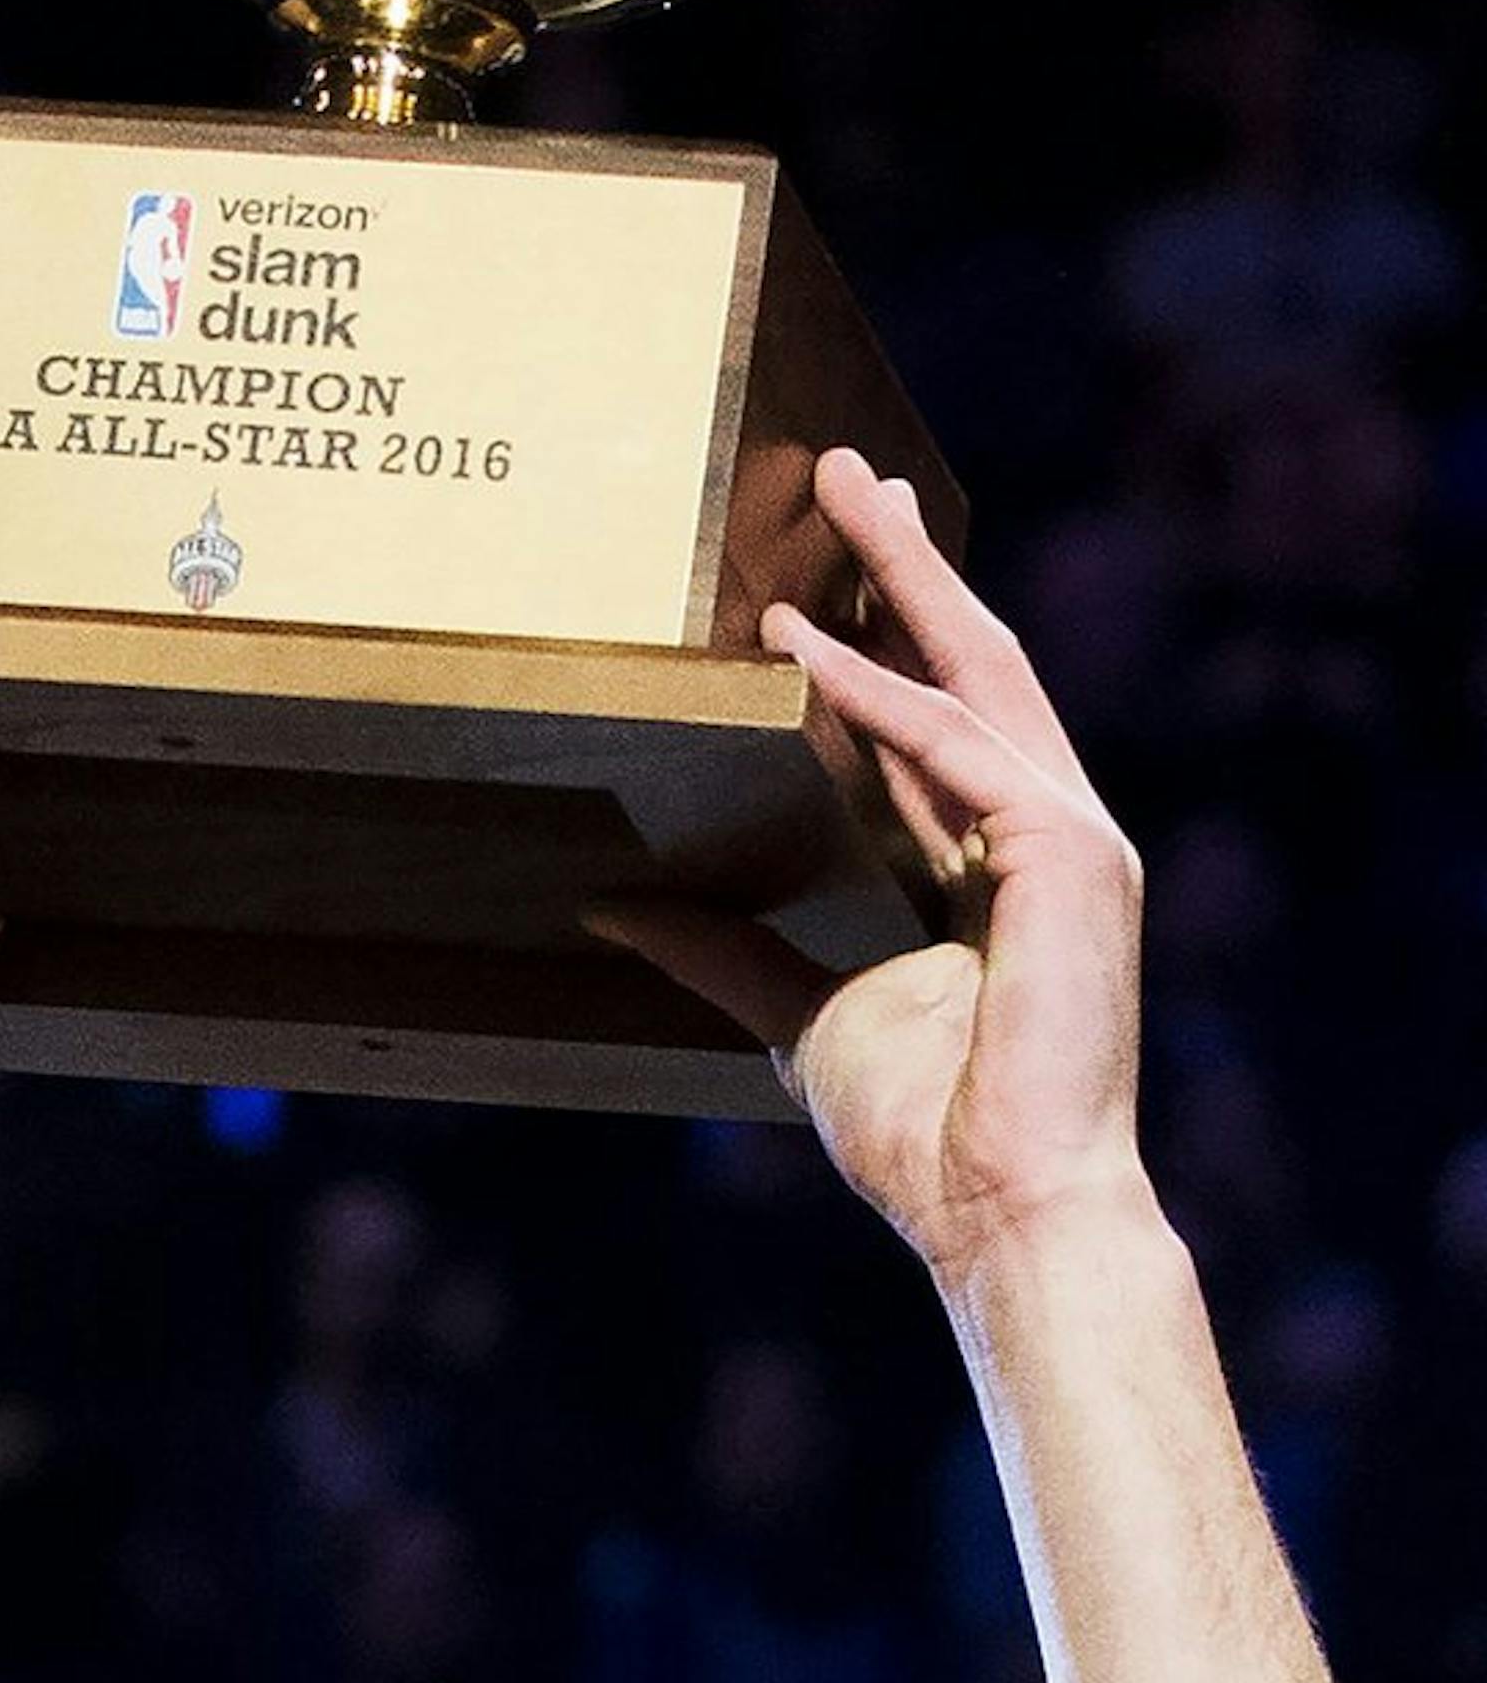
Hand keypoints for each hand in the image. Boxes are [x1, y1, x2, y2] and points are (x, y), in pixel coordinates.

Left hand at [584, 449, 1146, 1288]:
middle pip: (968, 667)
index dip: (876, 641)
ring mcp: (1067, 840)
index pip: (929, 726)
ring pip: (977, 675)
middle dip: (907, 566)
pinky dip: (886, 698)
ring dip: (907, 580)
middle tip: (845, 474)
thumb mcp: (797, 1020)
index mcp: (990, 870)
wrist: (1002, 1208)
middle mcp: (1041, 837)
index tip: (815, 570)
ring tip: (847, 496)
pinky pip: (962, 750)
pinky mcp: (1070, 855)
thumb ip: (722, 951)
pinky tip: (813, 650)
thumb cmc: (927, 1137)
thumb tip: (613, 907)